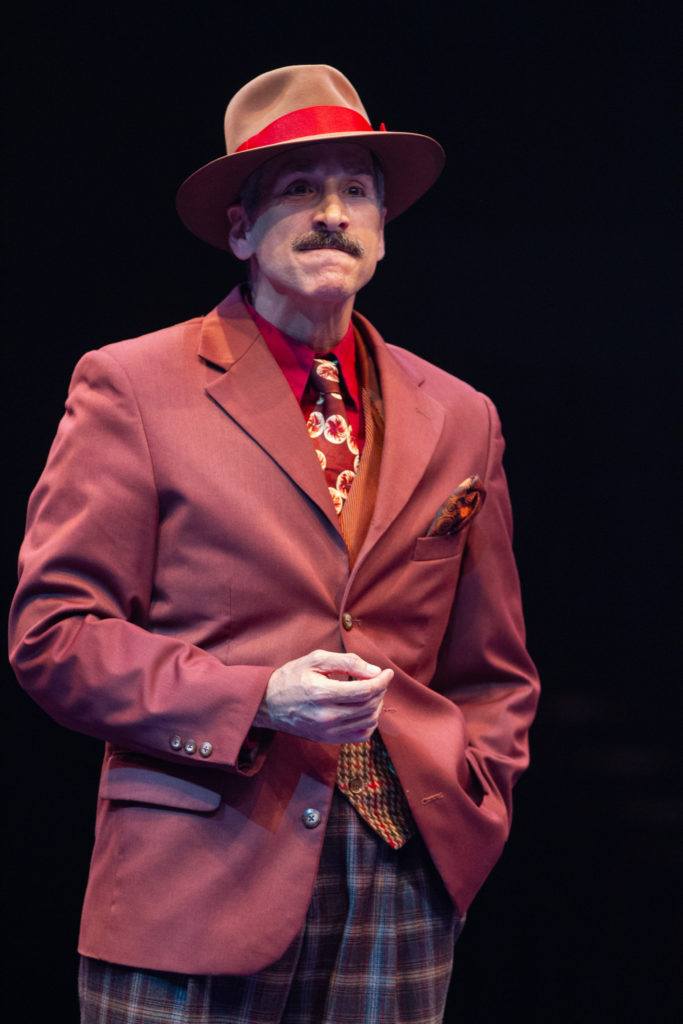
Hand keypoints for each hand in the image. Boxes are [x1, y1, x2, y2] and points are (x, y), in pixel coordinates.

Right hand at [254, 649, 392, 742]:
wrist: (268, 703)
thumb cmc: (291, 677)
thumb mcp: (315, 659)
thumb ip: (347, 662)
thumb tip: (374, 672)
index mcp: (322, 693)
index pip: (365, 691)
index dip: (382, 681)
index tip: (387, 672)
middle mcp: (327, 716)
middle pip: (370, 706)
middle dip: (381, 691)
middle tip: (377, 680)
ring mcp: (328, 731)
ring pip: (369, 722)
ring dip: (377, 706)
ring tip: (370, 693)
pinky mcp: (329, 739)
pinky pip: (360, 736)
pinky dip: (369, 723)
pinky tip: (364, 710)